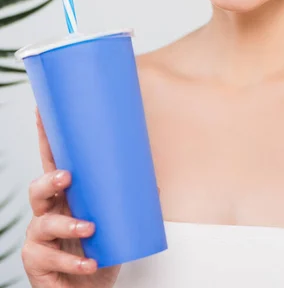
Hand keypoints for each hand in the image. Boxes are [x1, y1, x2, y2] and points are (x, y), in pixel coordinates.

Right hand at [22, 106, 120, 286]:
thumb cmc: (99, 251)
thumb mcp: (114, 223)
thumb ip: (128, 202)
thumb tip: (155, 184)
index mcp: (63, 196)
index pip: (51, 162)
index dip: (45, 138)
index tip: (42, 112)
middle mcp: (47, 212)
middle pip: (37, 188)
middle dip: (50, 180)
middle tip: (68, 177)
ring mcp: (39, 239)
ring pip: (43, 224)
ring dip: (67, 225)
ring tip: (88, 228)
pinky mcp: (38, 264)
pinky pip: (51, 260)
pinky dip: (74, 262)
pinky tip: (91, 262)